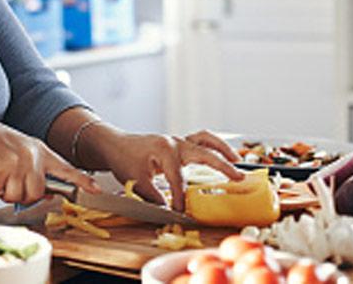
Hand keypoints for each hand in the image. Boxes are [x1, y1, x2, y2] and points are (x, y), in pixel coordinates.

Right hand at [0, 116, 100, 204]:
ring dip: (4, 191)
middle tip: (6, 179)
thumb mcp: (18, 150)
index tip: (96, 190)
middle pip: (37, 192)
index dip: (82, 181)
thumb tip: (48, 193)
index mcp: (38, 149)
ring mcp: (18, 163)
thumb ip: (34, 168)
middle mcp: (32, 156)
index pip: (66, 168)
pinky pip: (0, 193)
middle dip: (21, 193)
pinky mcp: (2, 171)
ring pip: (19, 196)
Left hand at [82, 128, 243, 211]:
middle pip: (203, 153)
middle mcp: (174, 142)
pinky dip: (214, 146)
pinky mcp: (178, 143)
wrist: (114, 144)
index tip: (182, 213)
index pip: (178, 179)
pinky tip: (224, 155)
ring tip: (237, 161)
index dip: (181, 198)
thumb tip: (170, 212)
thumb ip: (153, 197)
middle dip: (222, 166)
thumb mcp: (135, 181)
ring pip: (205, 139)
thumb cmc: (123, 159)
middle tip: (238, 178)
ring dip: (223, 149)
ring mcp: (178, 140)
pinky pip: (200, 140)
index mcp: (163, 150)